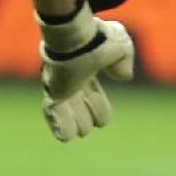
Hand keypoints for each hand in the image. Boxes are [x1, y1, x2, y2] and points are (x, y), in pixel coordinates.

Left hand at [38, 0, 134, 141]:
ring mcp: (61, 86)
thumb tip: (124, 77)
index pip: (92, 92)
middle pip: (78, 105)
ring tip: (83, 131)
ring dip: (77, 125)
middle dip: (86, 116)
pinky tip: (66, 138)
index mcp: (87, 67)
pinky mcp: (52, 92)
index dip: (98, 105)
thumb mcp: (121, 47)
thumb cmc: (98, 40)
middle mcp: (72, 79)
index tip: (104, 116)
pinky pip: (51, 113)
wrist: (77, 38)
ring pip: (67, 112)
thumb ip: (124, 61)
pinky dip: (59, 127)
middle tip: (94, 123)